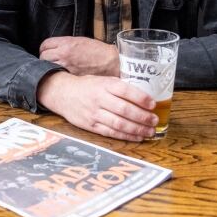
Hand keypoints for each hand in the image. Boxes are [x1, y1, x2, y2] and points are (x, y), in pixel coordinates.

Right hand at [37, 72, 157, 141]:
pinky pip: (111, 132)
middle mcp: (99, 99)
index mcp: (103, 85)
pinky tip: (136, 136)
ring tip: (149, 131)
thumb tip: (143, 95)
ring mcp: (94, 113)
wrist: (62, 94)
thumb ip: (118, 87)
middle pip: (124, 109)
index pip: (125, 90)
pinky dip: (126, 135)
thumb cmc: (86, 86)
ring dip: (137, 129)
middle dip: (142, 117)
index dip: (140, 98)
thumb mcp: (101, 80)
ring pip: (119, 123)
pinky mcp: (91, 125)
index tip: (153, 104)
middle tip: (154, 120)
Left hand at [39, 36, 119, 76]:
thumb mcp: (79, 41)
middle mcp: (63, 54)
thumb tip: (54, 48)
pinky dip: (58, 75)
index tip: (47, 51)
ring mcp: (66, 67)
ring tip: (55, 68)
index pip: (44, 45)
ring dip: (49, 68)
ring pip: (48, 67)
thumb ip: (64, 44)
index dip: (44, 48)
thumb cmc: (97, 51)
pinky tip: (62, 75)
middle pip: (43, 57)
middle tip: (50, 61)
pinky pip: (58, 76)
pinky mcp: (71, 77)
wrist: (111, 62)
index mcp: (66, 44)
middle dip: (45, 58)